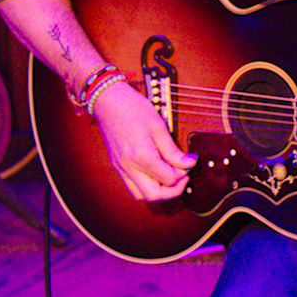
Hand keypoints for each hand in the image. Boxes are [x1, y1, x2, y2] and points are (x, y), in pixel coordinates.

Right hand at [94, 78, 195, 201]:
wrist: (107, 101)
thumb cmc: (133, 109)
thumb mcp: (159, 127)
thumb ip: (173, 151)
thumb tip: (189, 164)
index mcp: (141, 155)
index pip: (169, 178)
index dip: (183, 174)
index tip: (189, 163)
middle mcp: (128, 166)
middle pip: (154, 195)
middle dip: (173, 191)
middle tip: (183, 178)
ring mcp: (120, 168)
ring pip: (141, 195)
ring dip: (159, 193)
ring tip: (170, 178)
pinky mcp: (117, 167)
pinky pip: (133, 187)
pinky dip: (147, 187)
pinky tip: (157, 175)